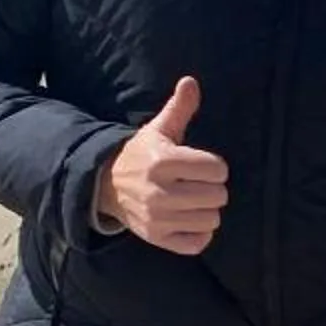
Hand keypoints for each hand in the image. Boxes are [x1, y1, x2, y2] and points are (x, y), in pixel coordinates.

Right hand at [103, 78, 228, 254]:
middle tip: (195, 184)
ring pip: (212, 219)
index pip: (218, 169)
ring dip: (206, 210)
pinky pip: (198, 243)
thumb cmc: (143, 155)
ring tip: (190, 201)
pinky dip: (198, 234)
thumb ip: (179, 108)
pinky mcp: (157, 238)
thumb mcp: (159, 130)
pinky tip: (187, 220)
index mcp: (163, 161)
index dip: (214, 166)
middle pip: (218, 195)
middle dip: (212, 188)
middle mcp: (159, 191)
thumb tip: (191, 81)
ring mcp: (157, 217)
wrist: (106, 185)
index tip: (199, 165)